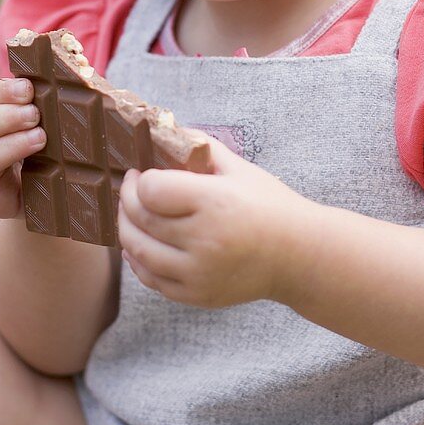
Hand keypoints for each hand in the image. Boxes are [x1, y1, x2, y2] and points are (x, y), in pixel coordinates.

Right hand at [0, 78, 46, 221]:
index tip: (29, 89)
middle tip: (36, 115)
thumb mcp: (51, 127)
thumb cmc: (50, 152)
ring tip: (38, 140)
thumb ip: (56, 105)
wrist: (48, 198)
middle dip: (9, 117)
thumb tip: (85, 73)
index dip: (4, 92)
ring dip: (7, 147)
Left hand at [117, 132, 309, 307]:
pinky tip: (140, 242)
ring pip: (138, 251)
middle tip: (129, 187)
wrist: (298, 255)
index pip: (151, 190)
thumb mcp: (239, 168)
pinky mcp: (197, 295)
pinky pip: (151, 279)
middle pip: (140, 219)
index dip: (140, 179)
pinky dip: (138, 259)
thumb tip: (165, 129)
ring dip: (125, 228)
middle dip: (125, 199)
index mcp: (215, 202)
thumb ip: (201, 146)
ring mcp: (199, 273)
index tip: (141, 172)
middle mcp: (205, 240)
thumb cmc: (269, 205)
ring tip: (129, 213)